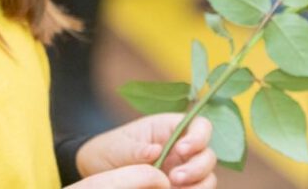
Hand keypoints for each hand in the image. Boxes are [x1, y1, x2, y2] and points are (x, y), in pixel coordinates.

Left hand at [73, 114, 215, 187]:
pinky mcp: (179, 188)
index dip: (199, 137)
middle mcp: (181, 148)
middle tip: (174, 178)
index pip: (200, 126)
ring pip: (208, 177)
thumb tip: (157, 151)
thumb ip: (137, 149)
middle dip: (198, 167)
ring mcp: (182, 169)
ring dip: (198, 185)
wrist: (99, 172)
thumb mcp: (119, 147)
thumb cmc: (110, 150)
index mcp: (169, 127)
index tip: (181, 150)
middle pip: (208, 154)